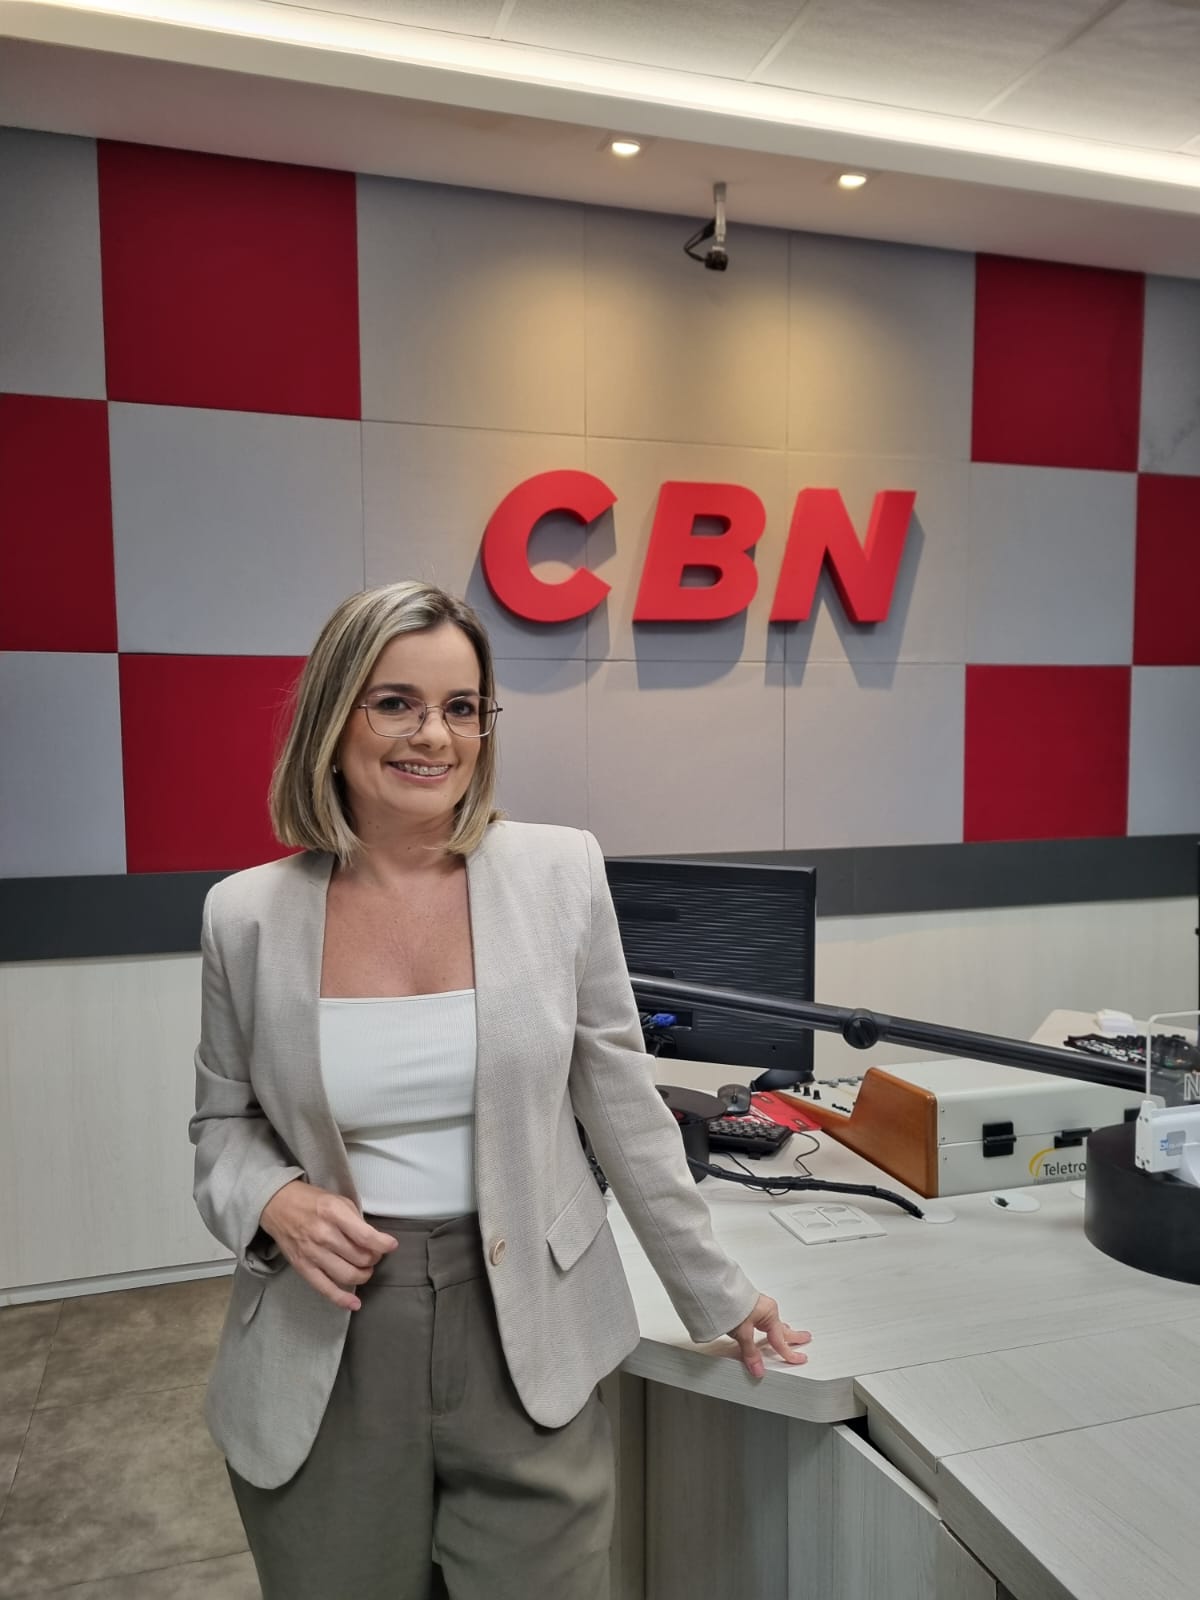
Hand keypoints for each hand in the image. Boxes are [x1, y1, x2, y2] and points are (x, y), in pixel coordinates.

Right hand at [260, 1179, 397, 1310]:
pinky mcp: (303, 1268)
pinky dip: (342, 1299)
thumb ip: (356, 1220)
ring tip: (365, 1269)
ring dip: (363, 1275)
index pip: (365, 1236)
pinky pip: (325, 1289)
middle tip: (374, 1254)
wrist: (278, 1205)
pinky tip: (354, 1304)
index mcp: (334, 1213)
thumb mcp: (338, 1201)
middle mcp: (323, 1234)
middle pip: (360, 1258)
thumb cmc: (312, 1201)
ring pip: (347, 1275)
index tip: (392, 1246)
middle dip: (374, 1259)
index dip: (383, 1244)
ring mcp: (312, 1253)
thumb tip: (375, 1241)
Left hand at [727, 1294, 810, 1378]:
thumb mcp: (743, 1333)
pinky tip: (765, 1325)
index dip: (790, 1353)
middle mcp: (766, 1309)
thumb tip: (757, 1369)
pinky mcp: (748, 1306)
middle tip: (806, 1338)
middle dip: (794, 1335)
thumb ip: (750, 1353)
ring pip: (773, 1322)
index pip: (780, 1341)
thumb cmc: (732, 1302)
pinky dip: (768, 1324)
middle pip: (782, 1328)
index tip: (800, 1359)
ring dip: (781, 1329)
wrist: (717, 1288)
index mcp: (770, 1314)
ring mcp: (757, 1307)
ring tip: (788, 1331)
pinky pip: (764, 1318)